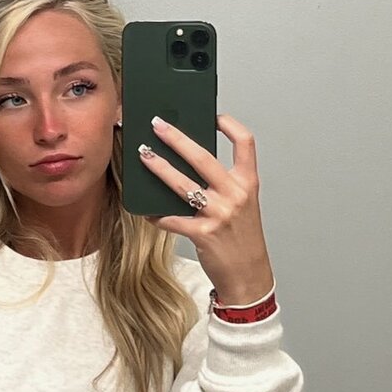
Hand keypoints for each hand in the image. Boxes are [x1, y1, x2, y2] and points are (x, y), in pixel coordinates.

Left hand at [141, 114, 273, 305]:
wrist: (248, 276)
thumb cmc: (242, 239)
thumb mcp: (241, 206)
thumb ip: (223, 185)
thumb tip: (189, 163)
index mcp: (248, 183)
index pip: (245, 143)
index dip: (230, 125)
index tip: (213, 115)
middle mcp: (235, 195)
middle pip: (203, 157)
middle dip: (176, 138)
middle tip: (157, 125)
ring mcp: (219, 214)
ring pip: (182, 184)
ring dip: (159, 167)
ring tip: (143, 156)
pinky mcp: (203, 234)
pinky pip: (172, 219)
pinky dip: (156, 215)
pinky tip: (145, 210)